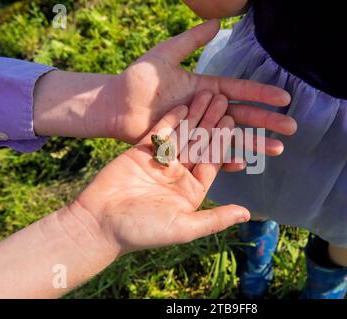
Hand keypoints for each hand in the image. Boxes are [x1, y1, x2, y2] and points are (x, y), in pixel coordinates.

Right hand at [73, 94, 250, 255]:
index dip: (222, 141)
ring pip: (182, 134)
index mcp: (191, 191)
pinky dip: (172, 118)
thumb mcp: (184, 227)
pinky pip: (160, 133)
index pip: (211, 162)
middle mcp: (178, 175)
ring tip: (207, 93)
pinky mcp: (141, 153)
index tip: (231, 120)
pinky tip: (184, 103)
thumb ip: (216, 219)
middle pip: (199, 144)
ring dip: (195, 115)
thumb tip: (247, 213)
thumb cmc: (142, 231)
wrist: (99, 224)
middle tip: (223, 99)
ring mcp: (160, 162)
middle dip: (211, 122)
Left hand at [99, 19, 295, 153]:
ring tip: (277, 150)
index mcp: (205, 88)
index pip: (240, 91)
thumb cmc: (137, 80)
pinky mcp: (185, 145)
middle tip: (292, 128)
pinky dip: (224, 159)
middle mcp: (205, 110)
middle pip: (242, 116)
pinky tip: (242, 164)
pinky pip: (208, 154)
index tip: (285, 97)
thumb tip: (217, 21)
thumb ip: (190, 40)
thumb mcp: (165, 55)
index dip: (262, 94)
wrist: (115, 105)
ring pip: (230, 137)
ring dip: (254, 143)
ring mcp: (196, 129)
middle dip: (267, 122)